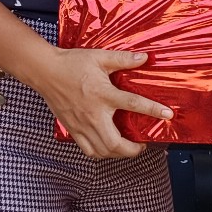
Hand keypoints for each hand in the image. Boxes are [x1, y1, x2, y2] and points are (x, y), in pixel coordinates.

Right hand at [36, 47, 170, 160]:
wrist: (45, 71)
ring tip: (126, 148)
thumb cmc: (71, 64)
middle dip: (133, 150)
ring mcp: (82, 125)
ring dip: (118, 153)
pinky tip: (106, 147)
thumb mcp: (99, 57)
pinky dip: (100, 153)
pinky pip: (88, 150)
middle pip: (116, 144)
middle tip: (142, 145)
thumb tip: (143, 58)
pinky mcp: (72, 129)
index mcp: (103, 94)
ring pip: (102, 151)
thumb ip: (123, 59)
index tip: (167, 115)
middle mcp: (93, 114)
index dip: (153, 110)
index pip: (133, 104)